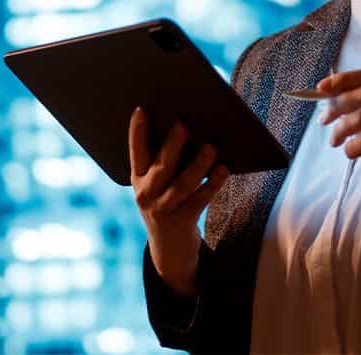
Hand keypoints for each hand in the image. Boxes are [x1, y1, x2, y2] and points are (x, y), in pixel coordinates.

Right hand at [129, 106, 228, 297]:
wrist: (169, 251)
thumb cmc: (168, 203)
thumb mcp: (159, 185)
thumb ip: (166, 162)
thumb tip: (191, 129)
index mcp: (138, 179)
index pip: (135, 151)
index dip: (137, 131)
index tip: (142, 109)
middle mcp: (146, 194)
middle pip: (161, 166)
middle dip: (173, 144)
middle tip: (185, 123)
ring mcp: (162, 209)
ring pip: (183, 183)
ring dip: (199, 164)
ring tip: (212, 146)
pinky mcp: (181, 222)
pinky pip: (199, 200)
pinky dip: (213, 184)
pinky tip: (224, 169)